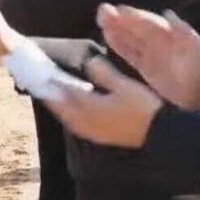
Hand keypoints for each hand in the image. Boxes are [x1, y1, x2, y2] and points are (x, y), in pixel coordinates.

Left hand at [44, 57, 163, 148]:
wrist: (159, 135)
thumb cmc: (143, 108)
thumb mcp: (124, 85)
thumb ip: (103, 73)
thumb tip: (89, 62)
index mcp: (88, 107)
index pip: (62, 92)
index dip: (50, 82)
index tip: (39, 72)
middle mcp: (84, 121)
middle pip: (59, 106)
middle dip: (49, 94)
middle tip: (40, 82)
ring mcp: (90, 131)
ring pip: (65, 116)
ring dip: (57, 104)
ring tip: (52, 92)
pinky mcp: (98, 136)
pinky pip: (74, 123)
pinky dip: (67, 114)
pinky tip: (71, 108)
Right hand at [97, 4, 199, 110]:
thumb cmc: (199, 75)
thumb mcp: (195, 50)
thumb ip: (182, 31)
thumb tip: (167, 13)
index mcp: (171, 36)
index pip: (149, 22)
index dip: (134, 15)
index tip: (118, 9)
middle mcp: (159, 42)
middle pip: (137, 27)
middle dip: (120, 19)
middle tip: (102, 11)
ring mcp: (151, 55)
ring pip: (130, 38)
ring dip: (116, 29)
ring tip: (101, 21)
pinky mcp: (146, 69)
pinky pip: (129, 53)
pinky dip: (118, 45)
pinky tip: (108, 37)